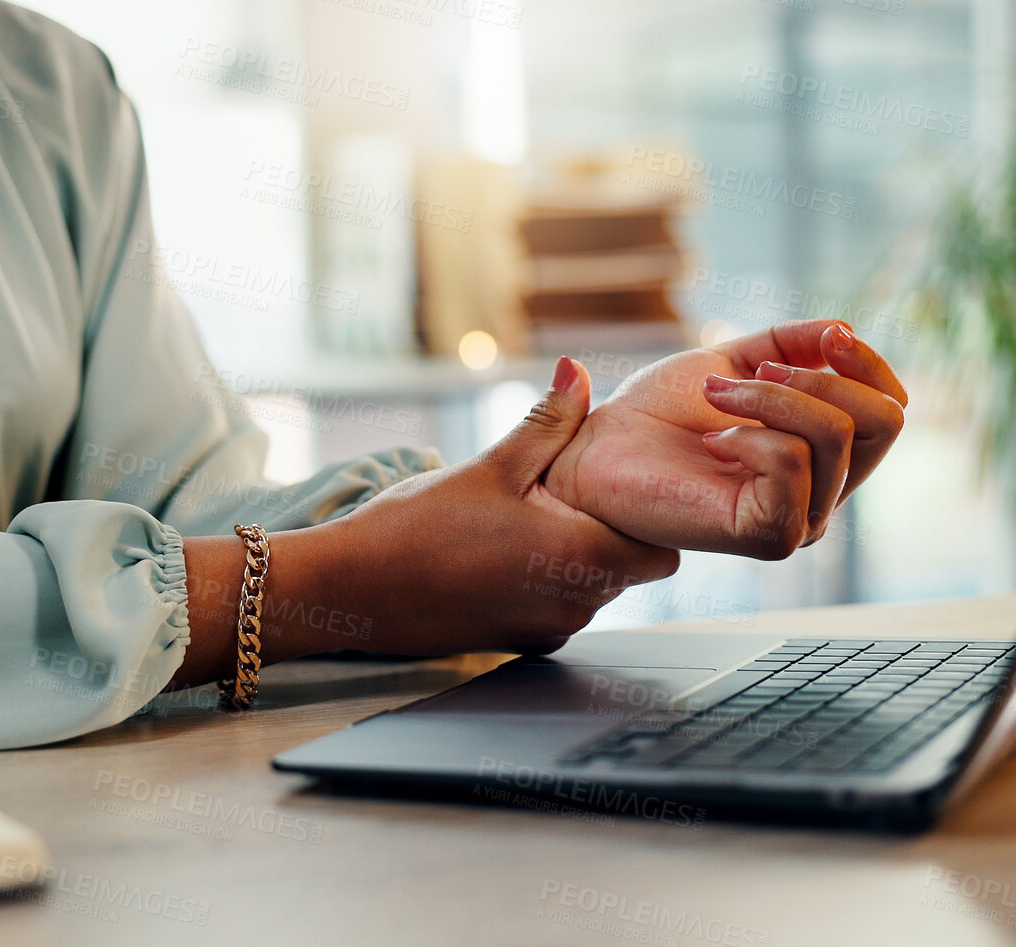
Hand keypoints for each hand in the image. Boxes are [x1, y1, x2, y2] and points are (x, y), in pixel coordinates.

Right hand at [308, 356, 680, 654]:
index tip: (614, 488)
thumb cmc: (416, 528)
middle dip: (610, 531)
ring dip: (574, 556)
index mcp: (581, 559)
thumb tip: (579, 374)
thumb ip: (548, 422)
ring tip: (525, 519)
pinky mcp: (519, 642)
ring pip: (593, 589)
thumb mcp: (491, 465)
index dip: (646, 518)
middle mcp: (575, 605)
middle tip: (564, 494)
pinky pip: (555, 607)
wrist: (353, 589)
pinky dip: (542, 581)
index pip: (662, 552)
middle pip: (630, 570)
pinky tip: (499, 553)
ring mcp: (547, 628)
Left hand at [542, 319, 907, 559]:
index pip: (892, 410)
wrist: (596, 453)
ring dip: (767, 397)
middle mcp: (824, 493)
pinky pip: (793, 463)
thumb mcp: (733, 362)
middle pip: (884, 421)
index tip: (829, 337)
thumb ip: (792, 345)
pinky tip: (710, 443)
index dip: (870, 364)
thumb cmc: (659, 414)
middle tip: (755, 374)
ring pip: (834, 433)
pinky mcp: (770, 536)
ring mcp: (802, 520)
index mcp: (824, 455)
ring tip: (714, 401)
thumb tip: (843, 329)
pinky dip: (750, 435)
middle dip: (820, 378)